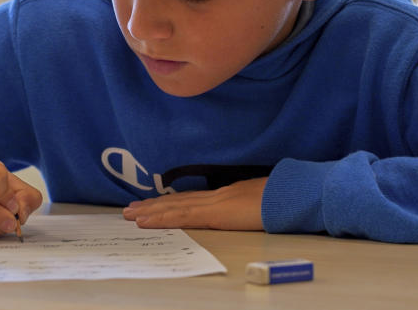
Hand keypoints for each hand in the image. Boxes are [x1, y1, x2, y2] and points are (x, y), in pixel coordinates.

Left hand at [121, 177, 267, 230]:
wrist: (288, 195)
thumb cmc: (281, 199)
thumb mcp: (261, 202)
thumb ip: (246, 205)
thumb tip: (243, 209)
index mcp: (225, 195)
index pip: (191, 199)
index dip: (170, 201)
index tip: (152, 203)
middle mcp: (214, 196)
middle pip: (177, 201)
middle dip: (152, 205)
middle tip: (129, 209)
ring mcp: (212, 203)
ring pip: (173, 207)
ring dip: (149, 212)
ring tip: (129, 215)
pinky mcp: (212, 214)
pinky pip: (180, 217)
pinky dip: (160, 219)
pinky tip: (145, 222)